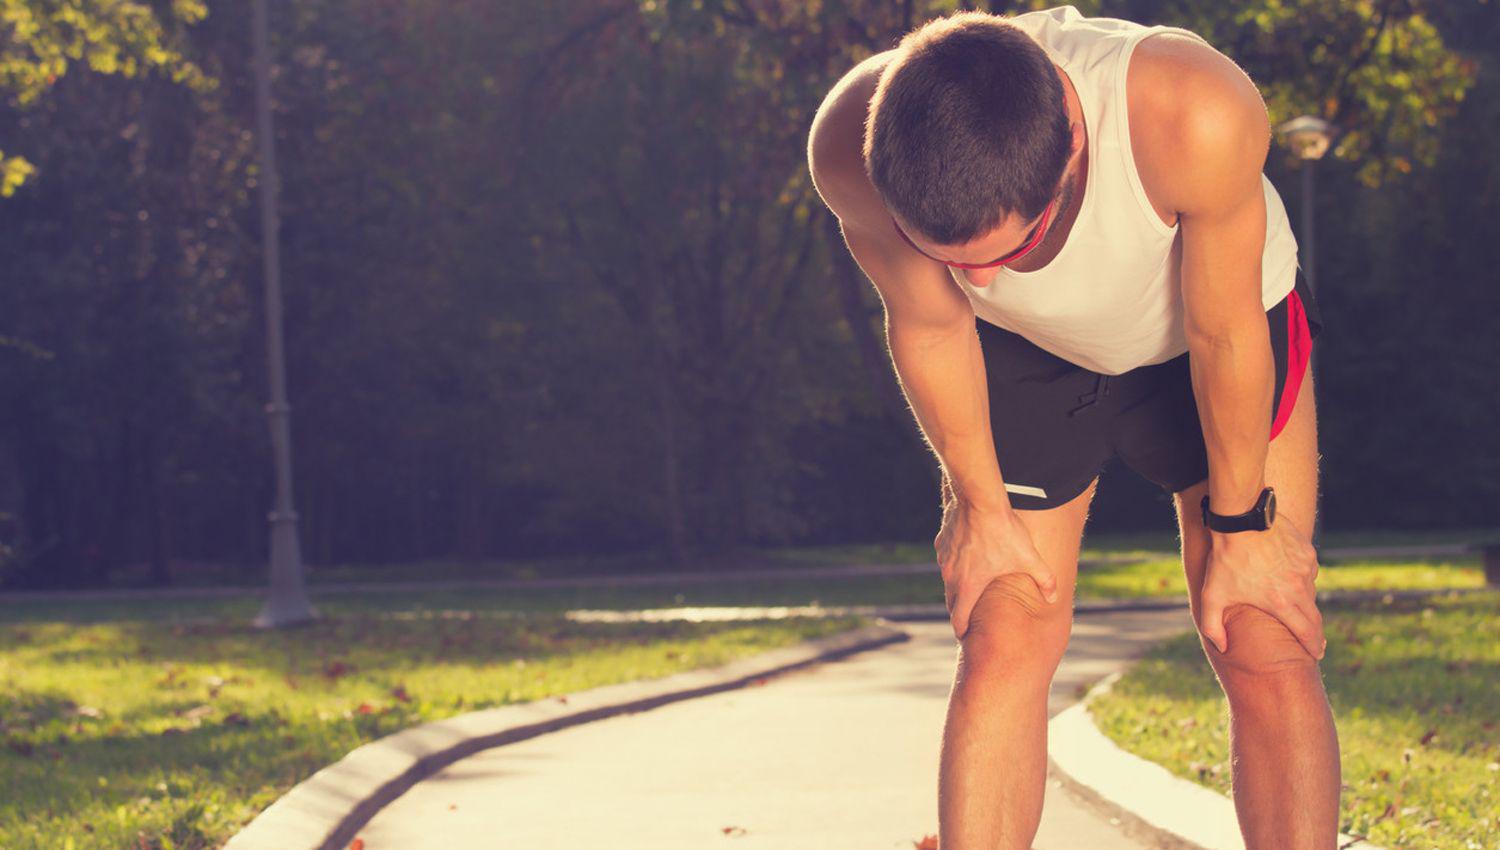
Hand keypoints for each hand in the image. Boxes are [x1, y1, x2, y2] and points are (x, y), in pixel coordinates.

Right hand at [935, 496, 1058, 640]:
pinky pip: (947, 559)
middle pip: (951, 602)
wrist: (980, 499)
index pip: (959, 618)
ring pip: (948, 579)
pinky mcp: (942, 541)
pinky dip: (955, 563)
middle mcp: (951, 576)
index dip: (963, 631)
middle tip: (969, 620)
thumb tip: (1055, 597)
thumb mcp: (1029, 558)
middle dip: (960, 612)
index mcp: (969, 586)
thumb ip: (1044, 580)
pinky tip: (967, 556)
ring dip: (957, 586)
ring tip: (971, 586)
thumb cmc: (1004, 531)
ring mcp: (944, 558)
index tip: (966, 637)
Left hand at [1198, 513, 1323, 659]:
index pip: (1307, 633)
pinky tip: (1289, 578)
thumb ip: (1212, 626)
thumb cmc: (1224, 559)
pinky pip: (1308, 570)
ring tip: (1296, 609)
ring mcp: (1305, 568)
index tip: (1317, 655)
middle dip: (1316, 633)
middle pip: (1315, 617)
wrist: (1240, 519)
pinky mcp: (1306, 551)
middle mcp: (1299, 587)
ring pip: (1310, 591)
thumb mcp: (1212, 595)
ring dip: (1305, 602)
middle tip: (1316, 643)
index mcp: (1281, 603)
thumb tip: (1221, 647)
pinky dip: (1301, 577)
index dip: (1314, 647)